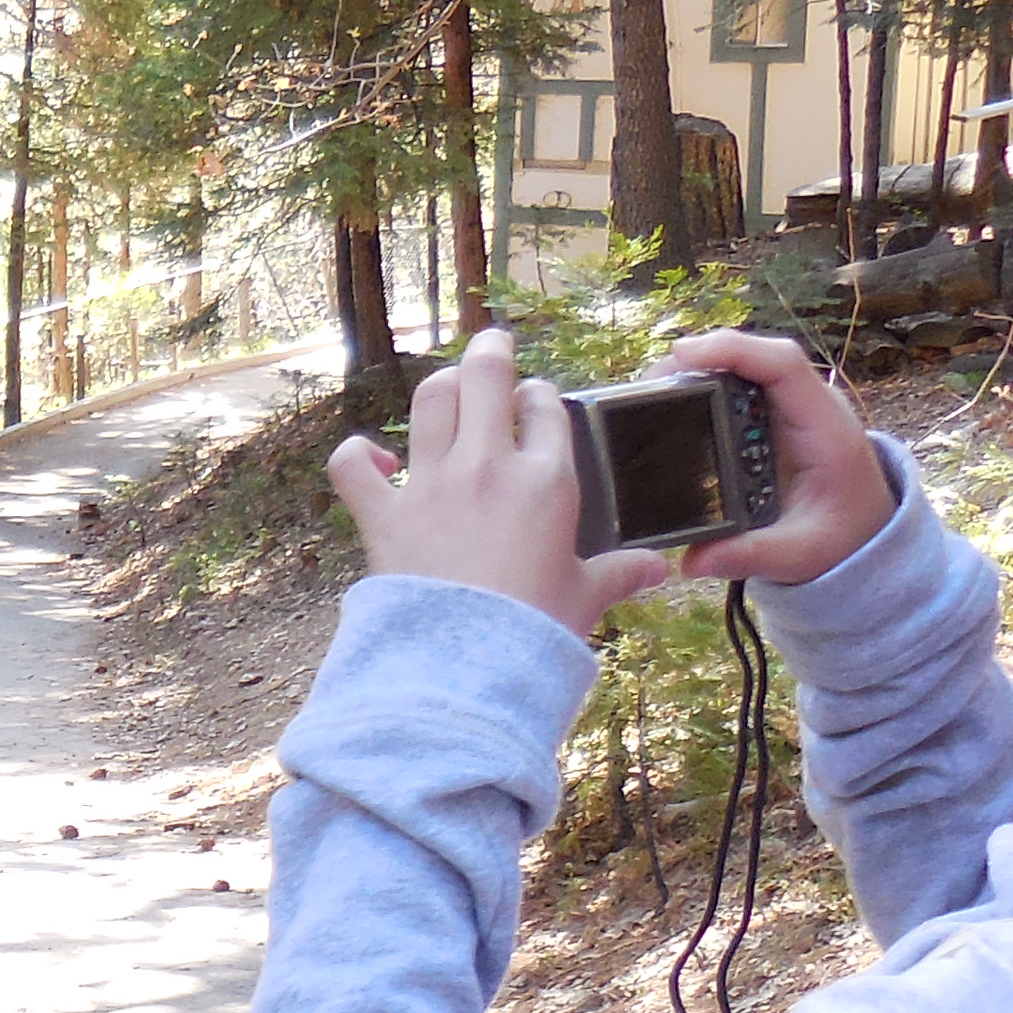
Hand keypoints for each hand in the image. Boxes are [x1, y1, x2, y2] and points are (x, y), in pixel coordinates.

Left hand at [326, 326, 670, 635]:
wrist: (468, 667)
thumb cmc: (535, 632)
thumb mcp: (585, 598)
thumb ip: (618, 574)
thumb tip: (658, 571)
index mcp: (547, 481)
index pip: (546, 407)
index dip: (541, 396)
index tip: (537, 402)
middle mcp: (488, 466)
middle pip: (486, 376)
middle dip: (490, 351)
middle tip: (492, 345)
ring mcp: (432, 484)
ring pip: (431, 401)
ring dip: (440, 388)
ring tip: (448, 388)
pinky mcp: (383, 514)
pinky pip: (354, 464)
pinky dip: (357, 455)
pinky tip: (372, 460)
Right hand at [661, 330, 897, 588]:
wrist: (866, 534)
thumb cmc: (842, 539)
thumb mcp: (800, 555)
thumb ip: (750, 555)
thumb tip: (692, 560)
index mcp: (826, 430)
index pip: (784, 365)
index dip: (735, 350)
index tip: (684, 356)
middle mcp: (810, 407)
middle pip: (758, 356)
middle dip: (703, 357)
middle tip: (651, 380)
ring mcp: (793, 409)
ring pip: (747, 367)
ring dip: (700, 369)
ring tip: (653, 390)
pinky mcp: (776, 418)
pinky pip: (742, 386)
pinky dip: (706, 385)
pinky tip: (673, 402)